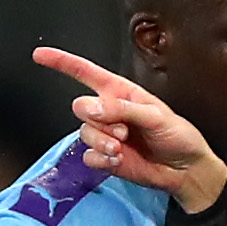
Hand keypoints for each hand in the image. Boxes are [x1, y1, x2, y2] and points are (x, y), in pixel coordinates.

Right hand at [31, 47, 226, 212]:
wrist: (186, 170)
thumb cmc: (178, 136)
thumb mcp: (156, 116)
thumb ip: (123, 109)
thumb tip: (91, 108)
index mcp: (121, 93)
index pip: (86, 73)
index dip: (62, 62)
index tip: (40, 55)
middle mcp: (110, 112)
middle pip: (81, 107)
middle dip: (98, 119)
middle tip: (122, 130)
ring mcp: (106, 136)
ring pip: (84, 133)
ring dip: (102, 141)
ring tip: (122, 147)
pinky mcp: (106, 158)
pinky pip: (88, 156)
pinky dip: (101, 159)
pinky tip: (118, 160)